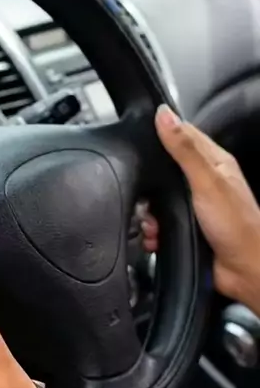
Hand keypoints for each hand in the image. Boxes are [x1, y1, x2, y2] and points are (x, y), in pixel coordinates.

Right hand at [144, 106, 259, 312]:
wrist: (246, 272)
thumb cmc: (238, 227)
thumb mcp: (207, 182)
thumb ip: (184, 149)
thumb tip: (163, 114)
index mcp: (214, 162)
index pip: (182, 134)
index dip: (161, 133)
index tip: (140, 139)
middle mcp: (203, 182)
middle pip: (164, 168)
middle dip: (149, 183)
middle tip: (146, 195)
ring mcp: (194, 206)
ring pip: (158, 199)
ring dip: (149, 212)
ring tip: (151, 223)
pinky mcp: (185, 228)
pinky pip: (159, 223)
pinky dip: (152, 231)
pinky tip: (154, 237)